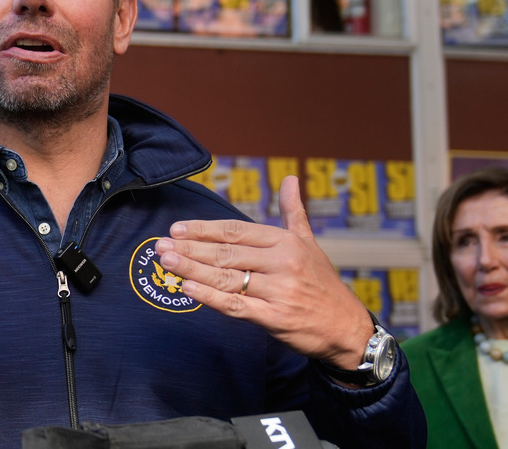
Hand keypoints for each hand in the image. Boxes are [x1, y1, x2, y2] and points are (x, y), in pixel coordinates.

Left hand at [154, 176, 370, 368]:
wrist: (347, 329)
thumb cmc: (323, 284)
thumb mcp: (310, 243)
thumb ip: (293, 212)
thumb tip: (291, 178)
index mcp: (286, 242)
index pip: (236, 231)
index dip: (204, 229)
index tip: (178, 228)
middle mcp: (282, 263)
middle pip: (226, 253)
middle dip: (190, 248)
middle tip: (160, 245)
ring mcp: (279, 290)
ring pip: (227, 278)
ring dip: (192, 269)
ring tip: (167, 262)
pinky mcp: (275, 318)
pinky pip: (235, 306)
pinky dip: (209, 297)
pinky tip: (188, 288)